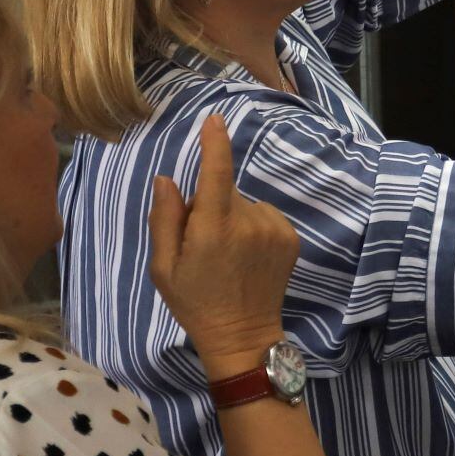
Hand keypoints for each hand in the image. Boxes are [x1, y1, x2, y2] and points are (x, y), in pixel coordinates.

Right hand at [147, 115, 299, 374]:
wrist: (243, 336)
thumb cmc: (195, 302)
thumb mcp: (164, 266)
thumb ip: (165, 219)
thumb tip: (167, 179)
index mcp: (213, 228)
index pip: (216, 173)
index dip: (215, 143)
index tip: (214, 119)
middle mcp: (248, 222)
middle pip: (225, 191)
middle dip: (210, 204)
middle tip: (202, 242)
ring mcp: (274, 229)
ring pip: (244, 204)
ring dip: (233, 217)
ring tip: (227, 255)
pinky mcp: (291, 237)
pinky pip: (264, 216)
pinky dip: (253, 227)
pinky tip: (247, 256)